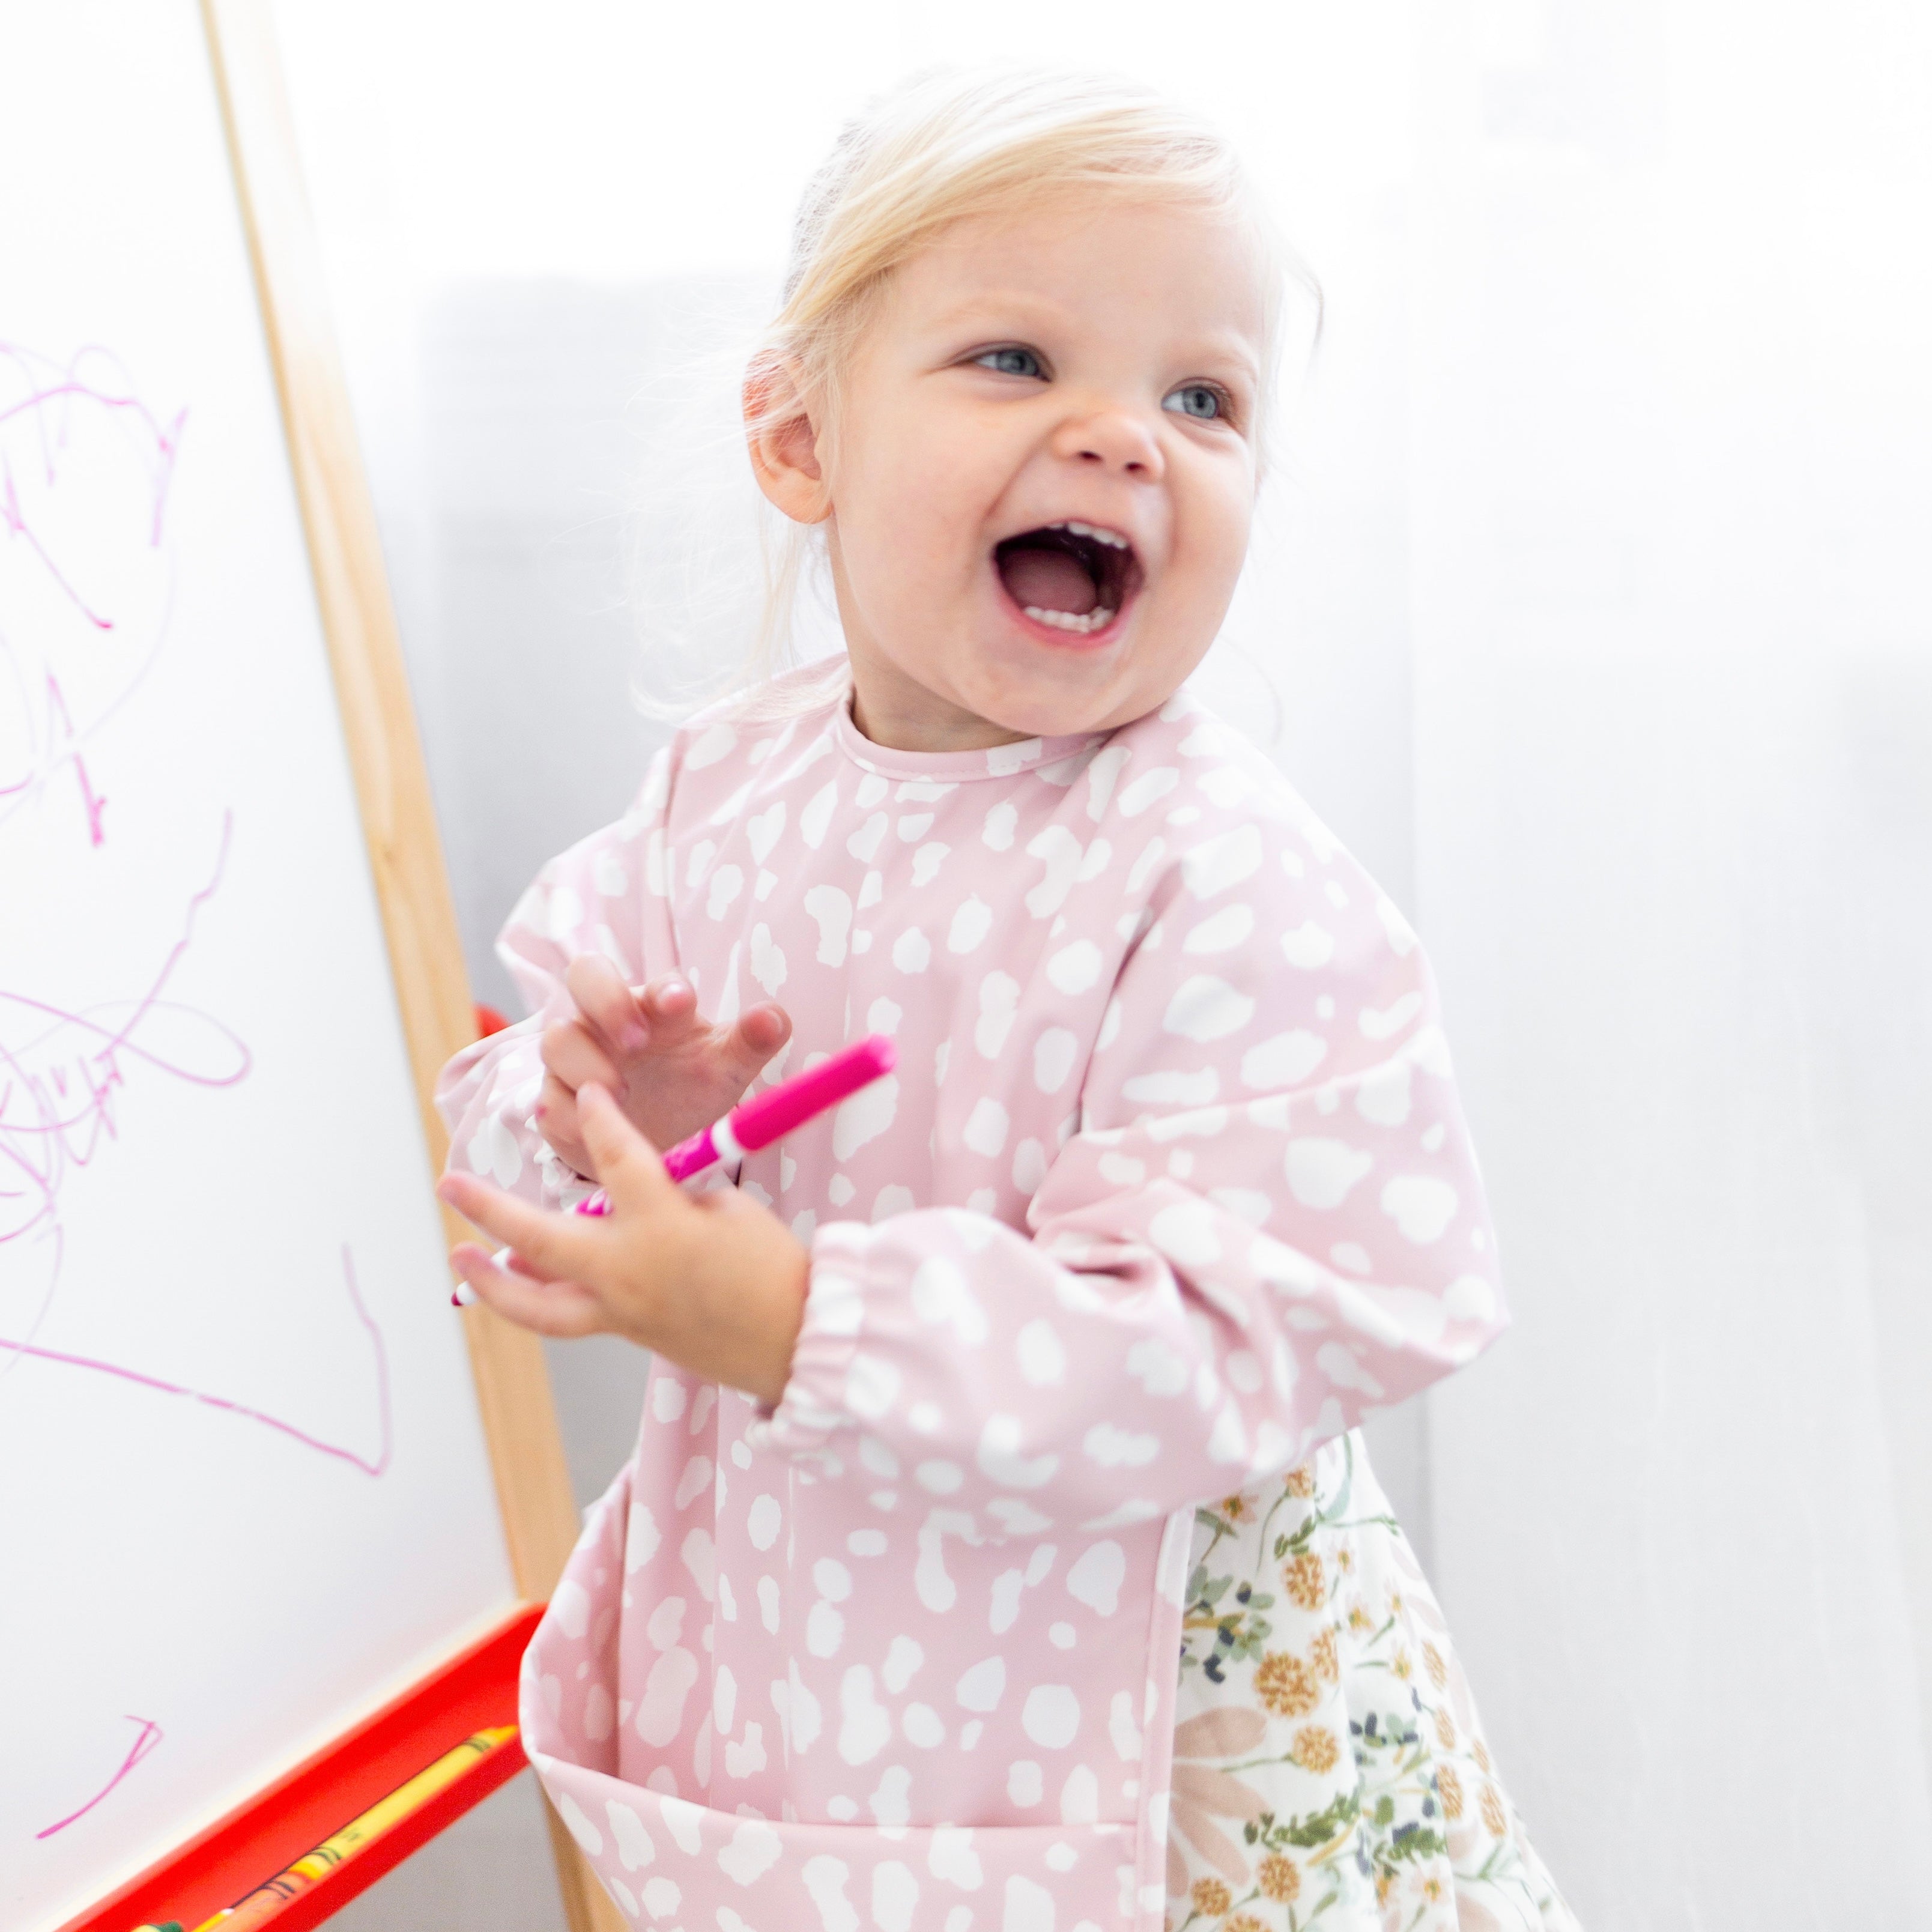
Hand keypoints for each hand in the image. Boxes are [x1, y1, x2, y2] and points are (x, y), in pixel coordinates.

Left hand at [439, 1083, 808, 1405]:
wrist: (794, 1339)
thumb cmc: (771, 1264)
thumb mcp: (724, 1208)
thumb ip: (670, 1194)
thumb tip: (629, 1193)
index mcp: (661, 1226)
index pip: (616, 1156)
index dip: (599, 1117)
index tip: (586, 1094)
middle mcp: (626, 1273)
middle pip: (538, 1239)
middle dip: (488, 1209)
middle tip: (449, 1185)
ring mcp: (621, 1312)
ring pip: (535, 1303)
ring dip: (492, 1279)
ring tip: (461, 1256)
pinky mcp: (627, 1334)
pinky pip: (566, 1318)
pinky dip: (538, 1297)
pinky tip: (522, 1279)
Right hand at [537, 955, 789, 1179]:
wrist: (659, 1137)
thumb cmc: (693, 1083)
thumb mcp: (727, 1065)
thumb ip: (752, 1041)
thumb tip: (776, 1019)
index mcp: (653, 1004)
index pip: (648, 979)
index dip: (661, 986)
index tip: (680, 1001)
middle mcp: (606, 1019)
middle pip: (584, 978)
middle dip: (606, 1002)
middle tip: (637, 1040)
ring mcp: (574, 1058)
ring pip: (557, 1040)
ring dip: (586, 1064)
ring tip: (621, 1093)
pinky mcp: (556, 1101)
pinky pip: (547, 1101)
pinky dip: (566, 1115)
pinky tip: (590, 1131)